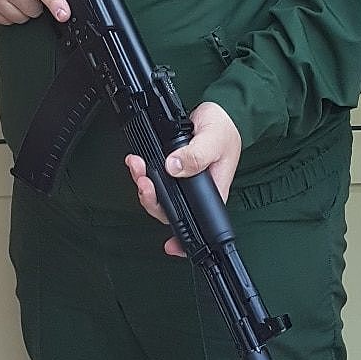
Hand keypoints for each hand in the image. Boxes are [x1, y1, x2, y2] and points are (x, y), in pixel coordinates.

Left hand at [125, 101, 241, 256]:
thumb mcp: (214, 140)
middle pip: (169, 210)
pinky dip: (141, 171)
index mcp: (211, 193)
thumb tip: (174, 167)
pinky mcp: (170, 169)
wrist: (219, 113)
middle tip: (144, 182)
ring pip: (158, 195)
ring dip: (143, 183)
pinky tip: (136, 161)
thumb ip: (196, 155)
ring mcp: (181, 181)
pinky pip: (152, 177)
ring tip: (136, 166)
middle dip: (151, 200)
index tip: (170, 246)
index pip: (196, 222)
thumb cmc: (224, 130)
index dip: (181, 238)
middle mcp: (194, 192)